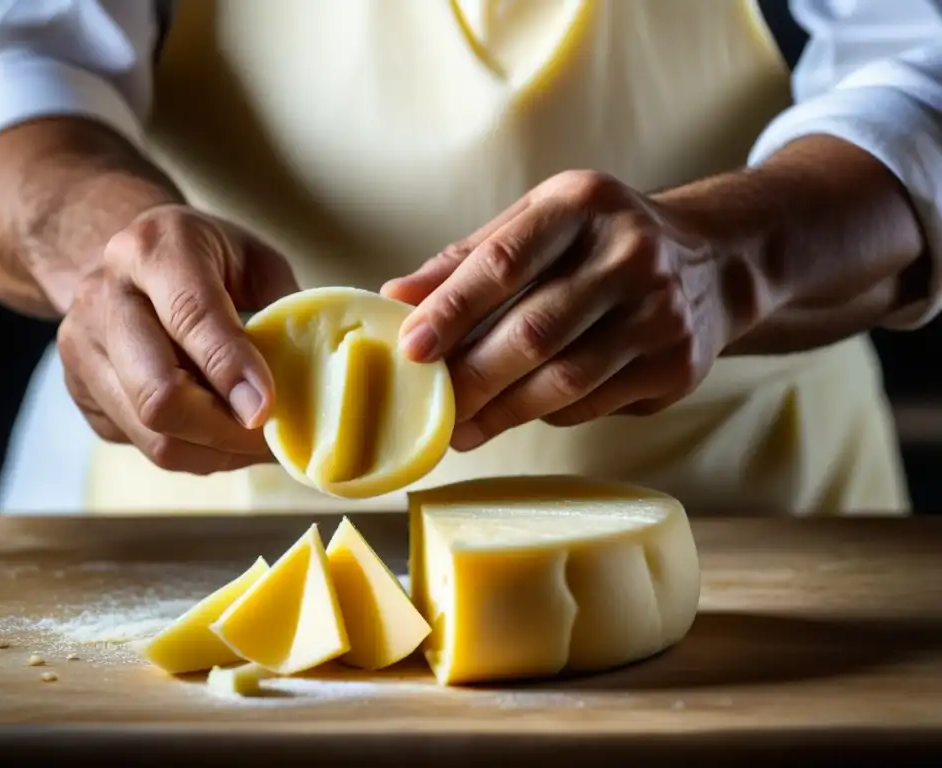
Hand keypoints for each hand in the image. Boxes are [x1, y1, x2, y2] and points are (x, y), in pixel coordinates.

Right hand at [58, 205, 299, 473]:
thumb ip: (284, 308)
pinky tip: (222, 435)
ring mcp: (82, 349)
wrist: (121, 258)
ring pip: (151, 434)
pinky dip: (195, 452)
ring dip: (216, 451)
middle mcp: (105, 297)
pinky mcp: (80, 392)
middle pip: (158, 394)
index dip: (231, 369)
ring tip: (256, 443)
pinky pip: (144, 445)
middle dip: (226, 430)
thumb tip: (318, 374)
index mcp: (155, 249)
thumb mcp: (254, 259)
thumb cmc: (204, 257)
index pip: (190, 316)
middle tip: (274, 438)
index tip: (268, 408)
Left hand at [382, 170, 737, 451]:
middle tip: (430, 406)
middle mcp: (631, 253)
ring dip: (501, 412)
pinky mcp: (677, 366)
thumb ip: (467, 259)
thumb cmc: (598, 241)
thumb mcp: (539, 223)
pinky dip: (545, 413)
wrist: (712, 263)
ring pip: (564, 380)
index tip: (410, 348)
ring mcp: (661, 313)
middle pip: (534, 332)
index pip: (505, 261)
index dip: (452, 309)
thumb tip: (396, 297)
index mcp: (583, 204)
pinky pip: (591, 404)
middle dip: (471, 377)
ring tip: (459, 427)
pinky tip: (519, 411)